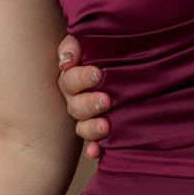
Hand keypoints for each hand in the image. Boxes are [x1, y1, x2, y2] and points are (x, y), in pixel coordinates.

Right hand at [56, 35, 109, 159]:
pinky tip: (97, 152)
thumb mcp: (90, 42)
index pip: (69, 80)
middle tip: (106, 100)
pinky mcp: (100, 132)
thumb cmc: (106, 50)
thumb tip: (67, 60)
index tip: (98, 74)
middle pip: (75, 106)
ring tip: (106, 125)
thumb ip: (75, 45)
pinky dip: (94, 149)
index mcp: (72, 79)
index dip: (80, 78)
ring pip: (82, 127)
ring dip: (91, 128)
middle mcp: (77, 100)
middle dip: (89, 104)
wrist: (126, 64)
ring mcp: (88, 118)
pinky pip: (94, 145)